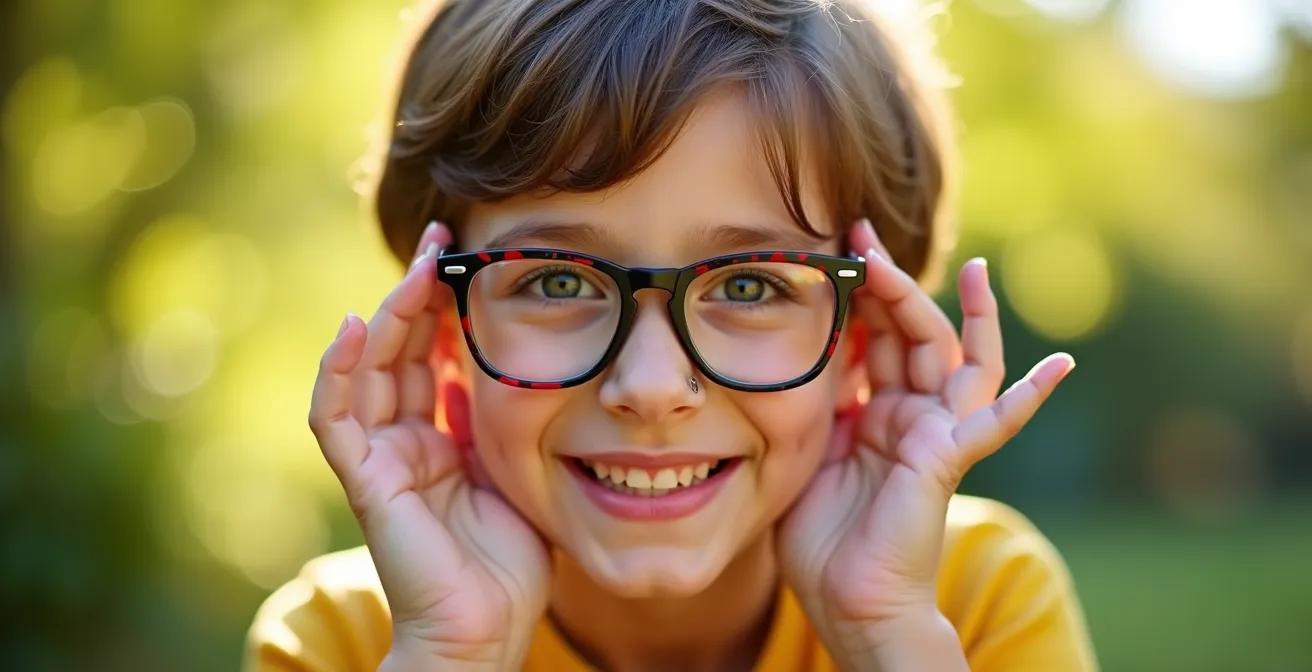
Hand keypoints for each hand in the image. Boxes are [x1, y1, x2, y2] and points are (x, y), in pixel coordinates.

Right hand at [308, 223, 549, 669]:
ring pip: (369, 371)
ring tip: (419, 267)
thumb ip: (500, 422)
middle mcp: (404, 441)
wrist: (485, 631)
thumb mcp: (516, 471)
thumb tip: (503, 366)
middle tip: (444, 240)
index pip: (434, 357)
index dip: (446, 309)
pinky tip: (352, 325)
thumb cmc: (508, 565)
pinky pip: (336, 419)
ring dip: (389, 315)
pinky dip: (338, 372)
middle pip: (401, 352)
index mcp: (439, 439)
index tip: (468, 259)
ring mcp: (381, 459)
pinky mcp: (366, 481)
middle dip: (420, 294)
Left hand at [777, 220, 1074, 669]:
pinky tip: (1062, 365)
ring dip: (967, 314)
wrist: (848, 604)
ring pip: (958, 360)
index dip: (857, 295)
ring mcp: (935, 435)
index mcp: (874, 413)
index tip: (833, 250)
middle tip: (862, 233)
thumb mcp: (806, 453)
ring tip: (974, 267)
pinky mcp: (949, 459)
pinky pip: (997, 423)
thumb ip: (815, 405)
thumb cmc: (821, 540)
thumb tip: (803, 354)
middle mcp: (910, 416)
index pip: (872, 339)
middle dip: (890, 283)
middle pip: (911, 334)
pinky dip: (1031, 395)